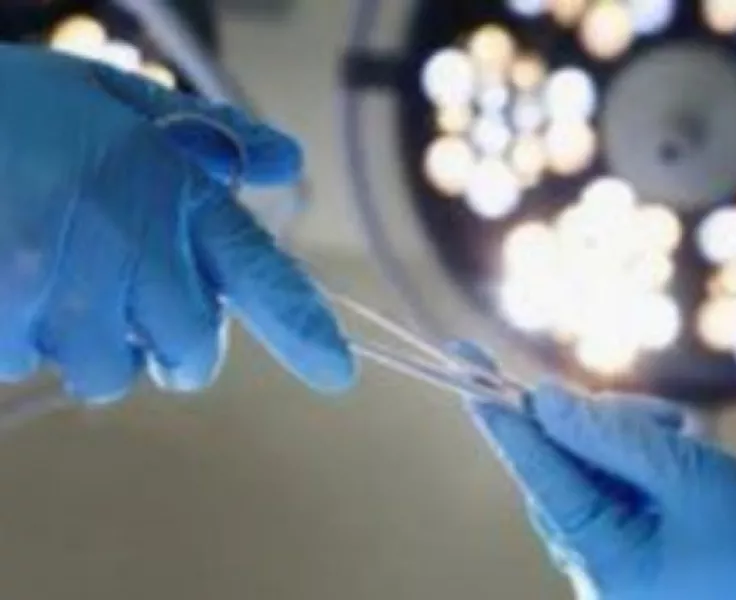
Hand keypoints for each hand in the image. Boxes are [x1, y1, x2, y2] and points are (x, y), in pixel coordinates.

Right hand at [0, 44, 353, 401]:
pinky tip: (13, 282)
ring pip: (108, 372)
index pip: (258, 272)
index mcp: (172, 190)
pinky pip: (31, 363)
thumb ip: (209, 135)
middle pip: (189, 351)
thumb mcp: (122, 101)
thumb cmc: (25, 106)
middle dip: (177, 345)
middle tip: (143, 309)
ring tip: (64, 284)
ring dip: (98, 345)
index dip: (303, 328)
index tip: (338, 373)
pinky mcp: (2, 320)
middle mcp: (129, 248)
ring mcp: (61, 291)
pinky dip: (29, 337)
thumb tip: (285, 162)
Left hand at [455, 345, 735, 599]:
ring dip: (627, 438)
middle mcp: (599, 572)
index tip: (464, 365)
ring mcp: (619, 566)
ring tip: (688, 434)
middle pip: (563, 470)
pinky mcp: (640, 553)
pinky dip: (640, 458)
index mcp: (605, 565)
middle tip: (652, 413)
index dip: (501, 415)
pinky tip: (685, 445)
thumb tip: (542, 400)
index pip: (537, 474)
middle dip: (594, 426)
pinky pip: (617, 490)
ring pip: (591, 474)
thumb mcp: (693, 478)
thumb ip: (610, 436)